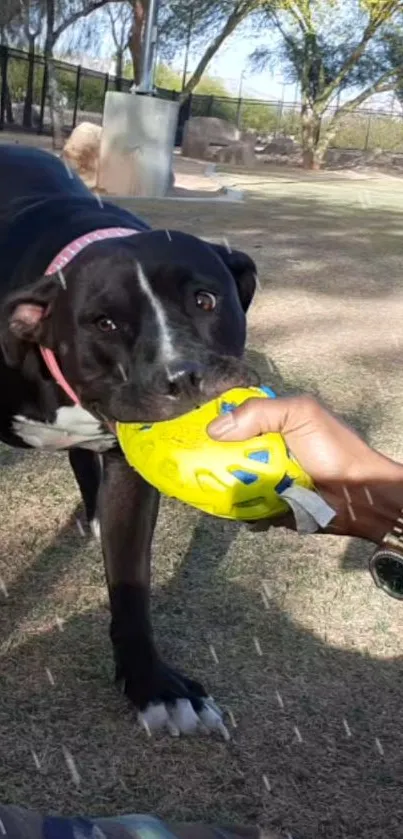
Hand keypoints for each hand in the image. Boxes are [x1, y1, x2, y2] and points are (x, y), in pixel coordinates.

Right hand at [208, 395, 402, 542]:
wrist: (360, 496)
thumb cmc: (334, 449)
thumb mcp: (300, 414)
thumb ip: (258, 413)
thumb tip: (214, 429)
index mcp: (272, 423)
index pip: (232, 419)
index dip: (210, 424)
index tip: (187, 433)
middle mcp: (265, 450)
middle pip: (225, 454)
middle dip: (208, 460)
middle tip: (190, 466)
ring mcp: (266, 480)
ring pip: (231, 482)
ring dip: (221, 486)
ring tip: (205, 489)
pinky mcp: (270, 507)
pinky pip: (244, 508)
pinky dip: (238, 510)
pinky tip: (234, 508)